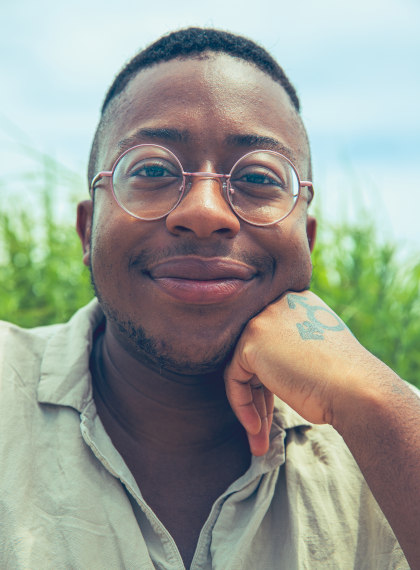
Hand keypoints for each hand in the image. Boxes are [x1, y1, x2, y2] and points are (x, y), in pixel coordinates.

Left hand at [224, 290, 368, 454]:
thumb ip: (292, 349)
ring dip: (251, 407)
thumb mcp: (317, 353)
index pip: (272, 343)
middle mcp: (279, 304)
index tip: (272, 409)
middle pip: (256, 355)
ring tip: (260, 440)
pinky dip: (242, 406)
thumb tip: (268, 367)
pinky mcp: (251, 341)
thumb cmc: (346, 382)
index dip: (271, 379)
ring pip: (243, 369)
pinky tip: (256, 429)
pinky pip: (235, 379)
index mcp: (298, 303)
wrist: (357, 390)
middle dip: (259, 396)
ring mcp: (263, 319)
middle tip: (263, 429)